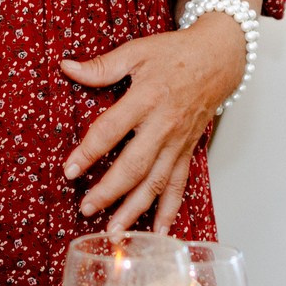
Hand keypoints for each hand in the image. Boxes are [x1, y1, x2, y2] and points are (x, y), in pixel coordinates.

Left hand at [59, 16, 246, 232]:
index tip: (69, 170)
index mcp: (146, 98)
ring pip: (156, 183)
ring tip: (114, 231)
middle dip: (109, 191)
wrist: (218, 59)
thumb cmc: (175, 53)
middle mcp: (163, 125)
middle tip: (86, 208)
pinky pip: (179, 185)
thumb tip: (67, 68)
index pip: (110, 130)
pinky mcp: (187, 151)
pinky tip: (159, 233)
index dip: (88, 152)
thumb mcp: (136, 52)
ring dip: (135, 209)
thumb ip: (102, 66)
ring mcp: (177, 142)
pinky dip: (169, 210)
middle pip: (134, 165)